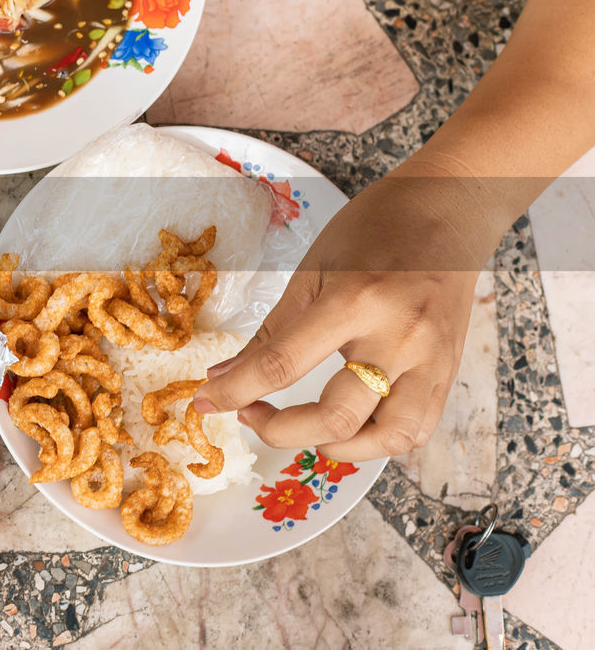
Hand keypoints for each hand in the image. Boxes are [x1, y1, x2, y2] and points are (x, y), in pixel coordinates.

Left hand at [192, 172, 502, 461]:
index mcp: (355, 301)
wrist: (447, 209)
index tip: (206, 402)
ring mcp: (432, 360)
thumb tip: (224, 376)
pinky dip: (378, 441)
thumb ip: (272, 332)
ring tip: (304, 430)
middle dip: (280, 431)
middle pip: (336, 417)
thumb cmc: (374, 230)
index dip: (236, 392)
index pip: (283, 365)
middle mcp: (399, 338)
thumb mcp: (311, 271)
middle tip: (251, 415)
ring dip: (336, 448)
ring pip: (386, 439)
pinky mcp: (450, 372)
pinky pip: (417, 429)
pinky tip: (348, 427)